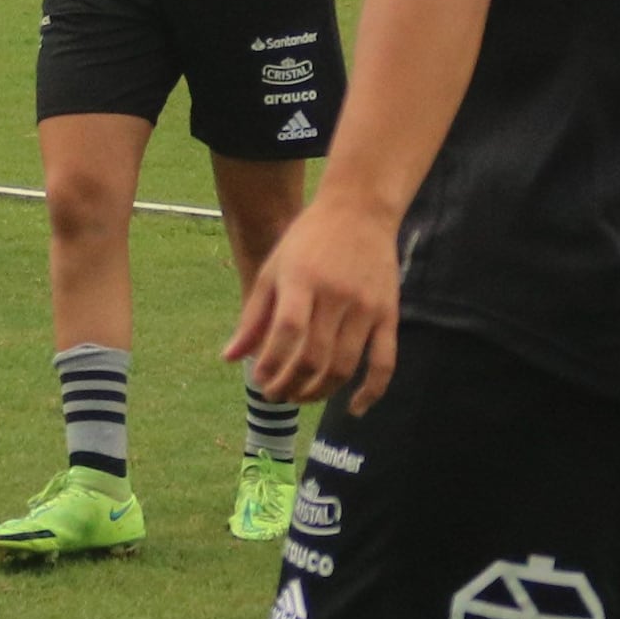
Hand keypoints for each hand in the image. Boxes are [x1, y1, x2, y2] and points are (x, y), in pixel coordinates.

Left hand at [223, 192, 401, 410]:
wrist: (360, 210)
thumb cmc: (309, 239)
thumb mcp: (274, 268)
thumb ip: (253, 316)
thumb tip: (231, 358)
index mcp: (302, 279)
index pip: (287, 332)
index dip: (272, 364)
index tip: (259, 380)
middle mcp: (336, 294)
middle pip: (314, 356)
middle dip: (291, 385)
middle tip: (276, 395)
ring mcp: (366, 306)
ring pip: (344, 366)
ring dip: (319, 391)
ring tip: (300, 396)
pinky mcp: (388, 314)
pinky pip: (384, 362)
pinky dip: (370, 391)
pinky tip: (353, 408)